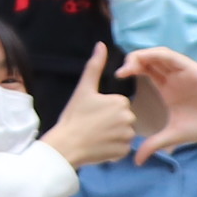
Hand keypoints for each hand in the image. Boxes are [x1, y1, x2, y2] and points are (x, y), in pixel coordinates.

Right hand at [41, 45, 137, 170]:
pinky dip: (113, 148)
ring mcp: (127, 137)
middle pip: (122, 118)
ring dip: (112, 135)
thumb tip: (101, 45)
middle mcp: (129, 118)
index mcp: (121, 102)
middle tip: (92, 125)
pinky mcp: (124, 152)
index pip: (118, 104)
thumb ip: (95, 66)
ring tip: (95, 136)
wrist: (67, 145)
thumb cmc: (74, 116)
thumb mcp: (84, 89)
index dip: (104, 108)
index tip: (91, 113)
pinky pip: (121, 148)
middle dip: (111, 122)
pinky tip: (99, 146)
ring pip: (123, 133)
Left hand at [128, 47, 196, 163]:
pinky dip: (157, 55)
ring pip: (158, 55)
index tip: (117, 78)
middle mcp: (173, 76)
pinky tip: (145, 61)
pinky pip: (172, 56)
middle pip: (149, 60)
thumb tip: (136, 161)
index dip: (130, 70)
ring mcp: (183, 71)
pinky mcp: (193, 68)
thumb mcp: (173, 135)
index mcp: (167, 87)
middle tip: (122, 72)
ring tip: (130, 66)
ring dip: (142, 56)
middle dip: (132, 61)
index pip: (145, 71)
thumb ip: (154, 144)